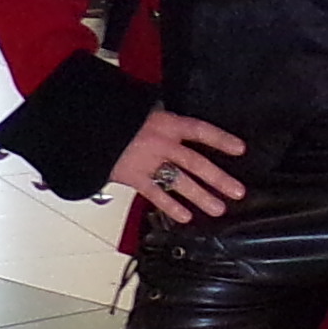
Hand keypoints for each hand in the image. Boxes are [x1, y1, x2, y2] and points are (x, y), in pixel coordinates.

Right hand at [110, 109, 247, 222]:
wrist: (87, 126)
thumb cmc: (117, 118)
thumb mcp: (144, 112)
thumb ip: (165, 123)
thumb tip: (182, 130)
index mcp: (165, 123)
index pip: (200, 130)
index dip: (221, 139)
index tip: (240, 149)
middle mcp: (160, 142)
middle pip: (196, 162)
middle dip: (219, 178)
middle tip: (237, 191)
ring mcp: (147, 161)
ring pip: (180, 181)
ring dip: (201, 196)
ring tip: (218, 208)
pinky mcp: (133, 176)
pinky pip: (155, 194)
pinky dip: (171, 206)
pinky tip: (185, 216)